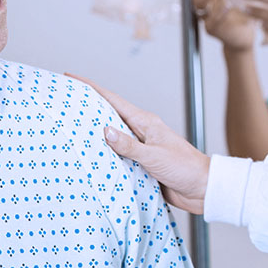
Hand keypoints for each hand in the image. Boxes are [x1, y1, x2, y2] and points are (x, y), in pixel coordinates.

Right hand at [76, 77, 210, 214]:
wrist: (203, 189)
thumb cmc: (185, 168)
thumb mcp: (154, 156)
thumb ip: (129, 145)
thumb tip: (105, 130)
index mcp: (145, 123)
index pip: (113, 100)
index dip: (91, 88)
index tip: (72, 77)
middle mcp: (141, 132)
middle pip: (109, 116)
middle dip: (87, 109)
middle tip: (64, 104)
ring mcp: (141, 149)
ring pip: (112, 139)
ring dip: (94, 136)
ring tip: (69, 131)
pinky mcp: (141, 165)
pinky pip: (118, 158)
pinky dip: (104, 157)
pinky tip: (90, 159)